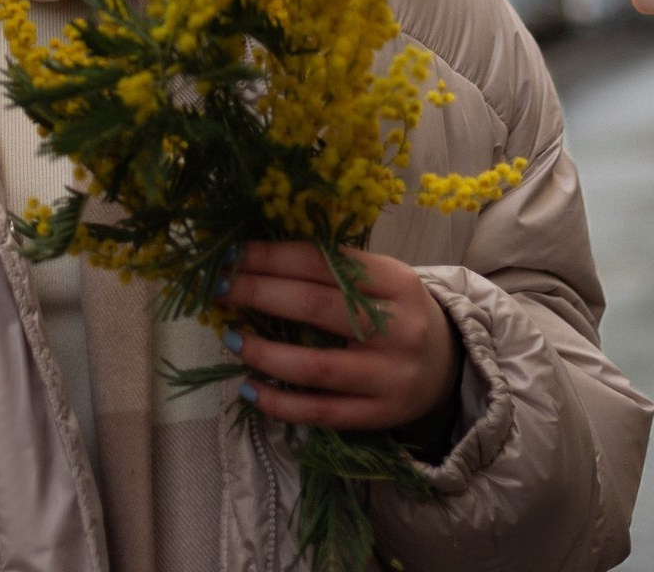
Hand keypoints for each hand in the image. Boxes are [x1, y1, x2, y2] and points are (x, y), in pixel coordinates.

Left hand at [217, 241, 460, 446]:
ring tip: (230, 335)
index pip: (323, 262)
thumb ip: (331, 267)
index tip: (232, 254)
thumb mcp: (380, 277)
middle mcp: (397, 327)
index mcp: (395, 280)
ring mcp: (390, 376)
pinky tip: (249, 388)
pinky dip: (280, 403)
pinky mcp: (381, 415)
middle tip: (219, 287)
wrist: (451, 364)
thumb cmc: (396, 310)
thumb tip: (255, 257)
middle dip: (257, 293)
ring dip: (263, 351)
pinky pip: (321, 412)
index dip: (272, 256)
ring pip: (315, 367)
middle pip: (315, 307)